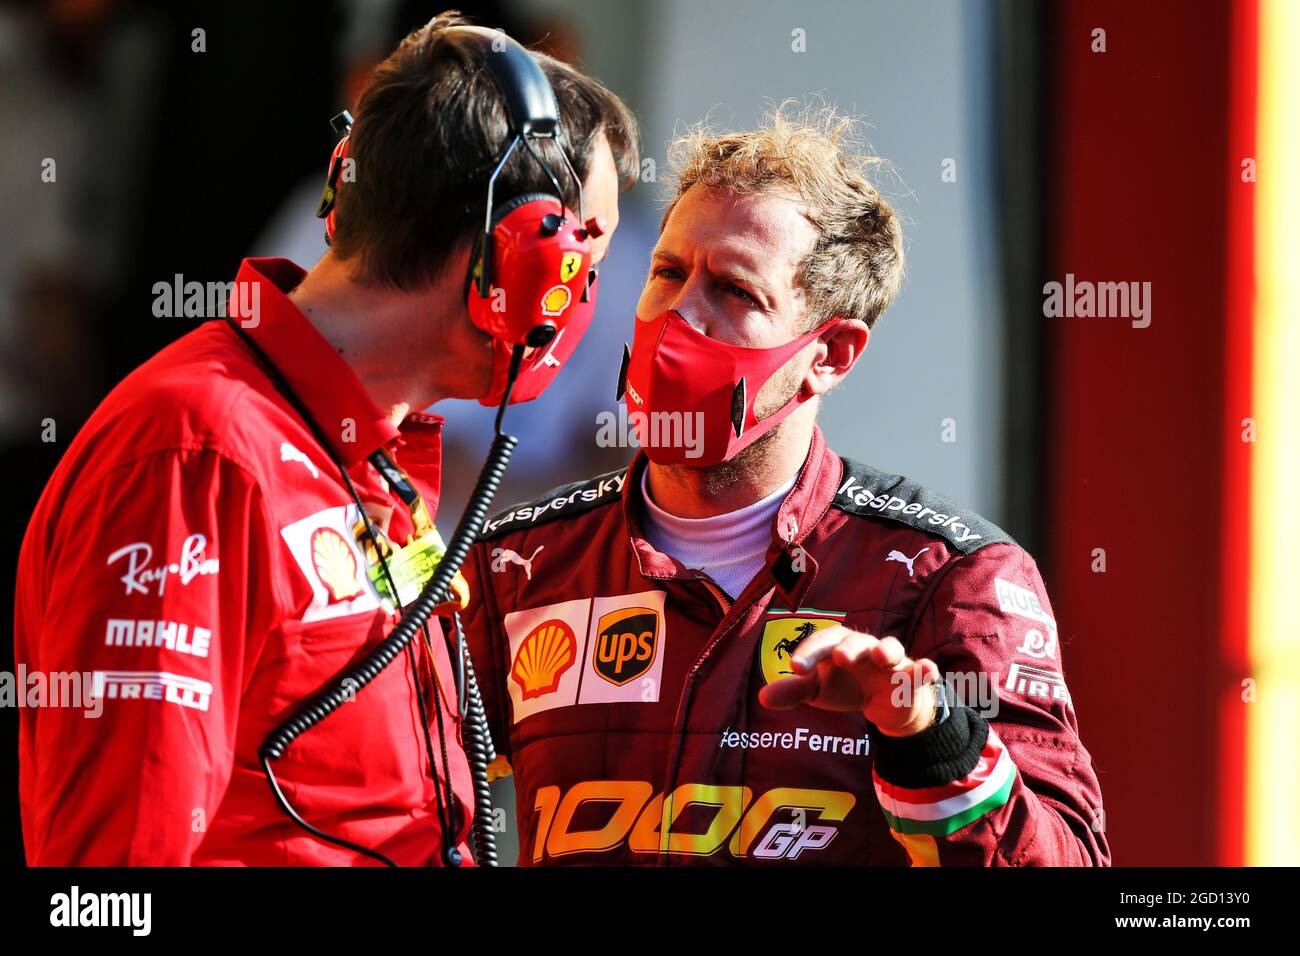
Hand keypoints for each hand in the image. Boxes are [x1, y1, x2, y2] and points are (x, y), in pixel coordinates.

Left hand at [757, 624, 941, 736]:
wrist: (885, 704)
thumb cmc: (846, 686)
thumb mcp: (818, 691)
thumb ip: (793, 691)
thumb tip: (763, 697)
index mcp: (838, 646)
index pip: (822, 643)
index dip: (809, 653)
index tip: (795, 668)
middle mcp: (864, 648)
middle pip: (856, 641)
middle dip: (849, 648)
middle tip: (839, 658)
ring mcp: (891, 661)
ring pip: (891, 648)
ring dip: (887, 650)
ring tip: (883, 657)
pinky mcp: (911, 676)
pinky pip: (920, 670)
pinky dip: (924, 670)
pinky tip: (927, 670)